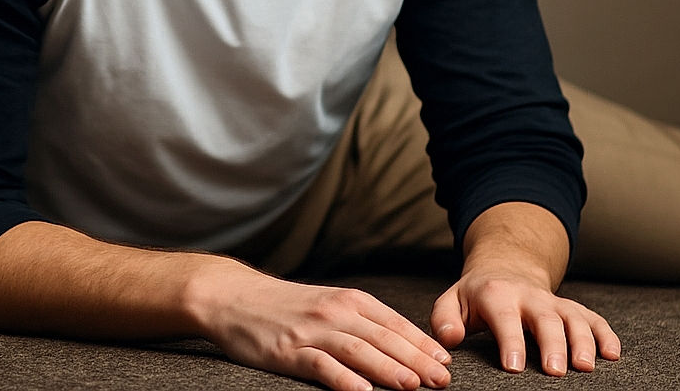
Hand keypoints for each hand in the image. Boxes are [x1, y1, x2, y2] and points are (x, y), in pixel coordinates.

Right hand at [191, 262, 452, 390]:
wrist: (233, 296)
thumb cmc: (284, 306)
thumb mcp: (327, 304)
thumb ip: (359, 320)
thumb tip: (399, 345)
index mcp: (347, 299)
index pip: (392, 322)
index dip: (421, 342)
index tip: (446, 362)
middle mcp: (333, 311)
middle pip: (381, 337)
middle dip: (415, 359)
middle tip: (442, 380)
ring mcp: (311, 331)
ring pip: (358, 350)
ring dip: (388, 368)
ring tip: (413, 385)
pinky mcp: (288, 351)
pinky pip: (320, 365)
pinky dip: (342, 378)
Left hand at [430, 265, 620, 375]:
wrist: (505, 269)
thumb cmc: (476, 296)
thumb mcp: (453, 300)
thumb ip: (445, 318)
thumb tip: (449, 339)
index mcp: (496, 294)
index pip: (504, 317)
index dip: (510, 340)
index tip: (513, 367)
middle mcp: (529, 296)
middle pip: (544, 317)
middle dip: (551, 343)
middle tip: (555, 371)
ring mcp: (554, 301)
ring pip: (573, 316)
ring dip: (582, 340)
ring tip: (585, 367)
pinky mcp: (572, 308)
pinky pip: (593, 318)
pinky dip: (605, 334)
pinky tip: (613, 354)